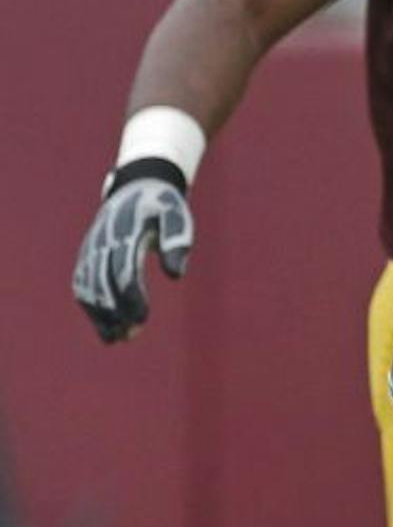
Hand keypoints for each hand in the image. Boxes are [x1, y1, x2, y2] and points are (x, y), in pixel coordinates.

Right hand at [72, 173, 194, 343]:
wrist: (137, 187)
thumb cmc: (163, 206)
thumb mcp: (177, 217)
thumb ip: (177, 243)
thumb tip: (176, 275)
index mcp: (125, 233)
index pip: (124, 271)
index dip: (131, 297)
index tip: (142, 319)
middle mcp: (103, 241)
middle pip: (103, 283)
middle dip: (115, 312)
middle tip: (129, 337)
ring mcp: (92, 247)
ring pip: (88, 285)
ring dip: (99, 314)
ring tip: (114, 339)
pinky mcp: (88, 253)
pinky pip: (81, 281)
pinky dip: (89, 303)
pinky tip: (103, 325)